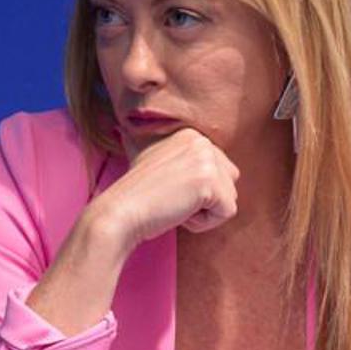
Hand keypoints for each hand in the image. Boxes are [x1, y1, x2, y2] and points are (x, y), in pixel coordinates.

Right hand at [90, 126, 240, 251]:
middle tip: (172, 197)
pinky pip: (226, 212)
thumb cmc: (134, 192)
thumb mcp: (146, 155)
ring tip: (175, 204)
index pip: (219, 169)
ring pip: (229, 198)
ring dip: (204, 211)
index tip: (168, 188)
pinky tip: (180, 212)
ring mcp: (207, 161)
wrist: (121, 209)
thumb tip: (121, 127)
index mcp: (190, 134)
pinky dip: (204, 222)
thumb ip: (160, 147)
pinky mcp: (210, 183)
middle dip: (205, 199)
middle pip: (229, 182)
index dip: (196, 188)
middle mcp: (201, 141)